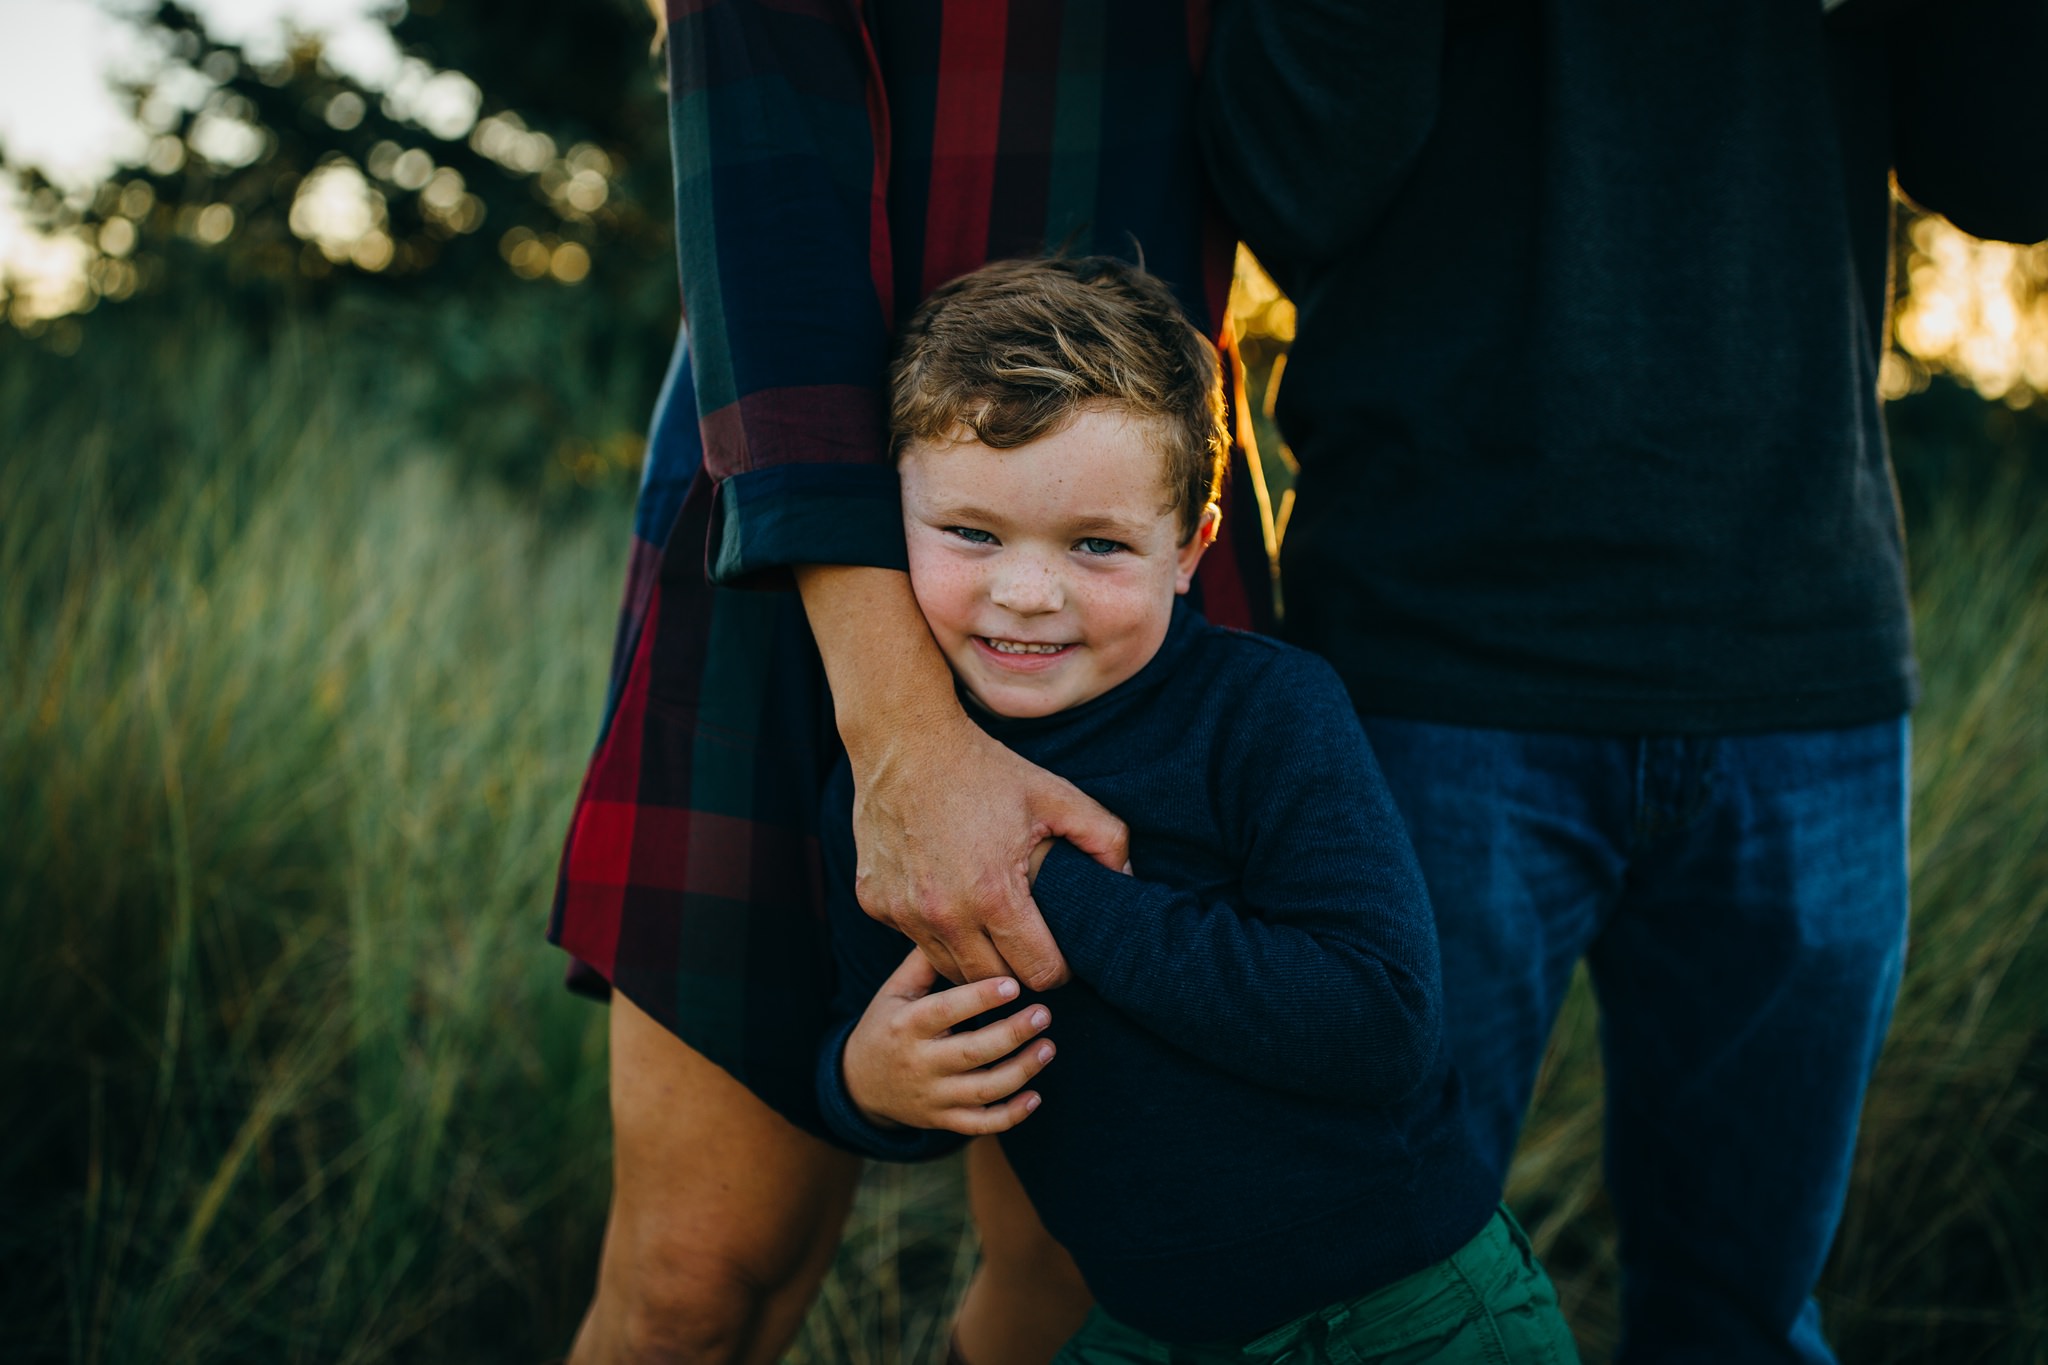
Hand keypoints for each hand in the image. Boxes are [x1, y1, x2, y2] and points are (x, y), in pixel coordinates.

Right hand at [843, 949, 1056, 1134]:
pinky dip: (1011, 1115)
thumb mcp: (894, 991)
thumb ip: (924, 962)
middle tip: (1043, 1013)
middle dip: (1012, 1033)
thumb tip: (957, 923)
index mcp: (907, 1025)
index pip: (946, 1010)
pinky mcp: (944, 1120)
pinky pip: (981, 1124)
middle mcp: (920, 1063)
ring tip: (1048, 1047)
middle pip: (973, 1053)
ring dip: (1021, 1071)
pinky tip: (1036, 1096)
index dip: (981, 998)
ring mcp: (933, 1096)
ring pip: (983, 1091)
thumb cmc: (887, 1025)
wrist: (860, 1085)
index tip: (1014, 983)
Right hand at [853, 713, 1124, 988]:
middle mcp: (944, 915)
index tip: (1062, 954)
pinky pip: (914, 939)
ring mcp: (903, 912)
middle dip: (1019, 974)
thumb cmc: (983, 769)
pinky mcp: (875, 903)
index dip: (1059, 970)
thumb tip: (1129, 879)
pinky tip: (949, 900)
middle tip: (1031, 946)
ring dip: (975, 960)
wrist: (904, 742)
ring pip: (949, 969)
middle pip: (994, 984)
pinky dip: (935, 932)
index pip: (1039, 973)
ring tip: (994, 931)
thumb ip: (1106, 838)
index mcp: (993, 896)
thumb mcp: (1056, 796)